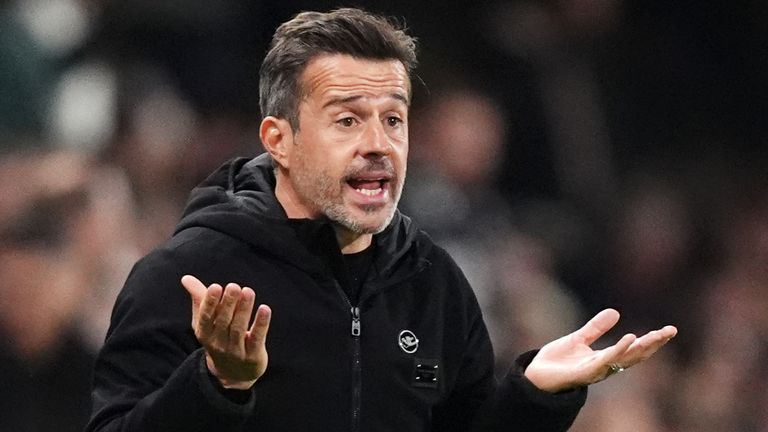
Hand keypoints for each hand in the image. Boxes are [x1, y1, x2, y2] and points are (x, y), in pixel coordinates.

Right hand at [181, 275, 271, 389]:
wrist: (232, 374)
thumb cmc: (218, 337)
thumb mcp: (205, 322)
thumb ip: (199, 298)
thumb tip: (186, 278)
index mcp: (205, 334)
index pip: (206, 318)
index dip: (210, 303)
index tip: (215, 286)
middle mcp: (218, 343)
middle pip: (223, 321)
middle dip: (229, 303)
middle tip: (234, 286)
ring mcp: (236, 351)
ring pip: (239, 328)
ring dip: (244, 309)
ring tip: (248, 291)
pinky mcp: (253, 355)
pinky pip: (256, 338)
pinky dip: (261, 324)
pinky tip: (265, 308)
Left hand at [523, 308, 676, 392]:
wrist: (535, 376)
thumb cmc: (557, 361)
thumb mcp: (578, 339)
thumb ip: (596, 328)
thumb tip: (616, 312)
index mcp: (606, 359)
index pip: (634, 349)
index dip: (652, 341)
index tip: (669, 330)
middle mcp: (605, 367)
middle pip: (635, 355)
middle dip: (654, 344)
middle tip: (670, 331)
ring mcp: (596, 371)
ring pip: (624, 359)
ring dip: (640, 348)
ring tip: (654, 335)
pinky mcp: (584, 374)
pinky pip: (605, 362)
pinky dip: (619, 350)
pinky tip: (629, 339)